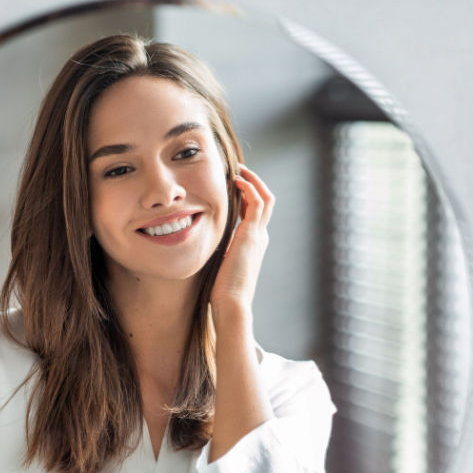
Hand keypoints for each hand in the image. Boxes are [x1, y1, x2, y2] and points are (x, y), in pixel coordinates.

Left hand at [210, 163, 273, 318]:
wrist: (232, 302)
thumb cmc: (223, 290)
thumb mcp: (221, 264)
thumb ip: (219, 251)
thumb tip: (206, 246)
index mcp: (252, 244)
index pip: (254, 213)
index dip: (246, 197)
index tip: (233, 186)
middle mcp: (259, 236)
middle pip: (266, 202)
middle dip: (254, 184)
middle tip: (239, 171)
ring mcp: (258, 235)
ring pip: (266, 198)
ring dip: (253, 181)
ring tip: (239, 170)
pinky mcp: (252, 234)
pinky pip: (257, 202)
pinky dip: (250, 188)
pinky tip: (237, 181)